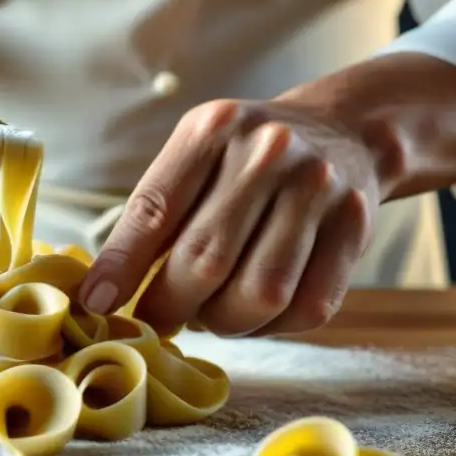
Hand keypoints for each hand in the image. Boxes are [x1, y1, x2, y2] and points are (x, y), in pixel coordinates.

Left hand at [79, 99, 385, 336]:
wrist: (345, 131)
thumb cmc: (246, 160)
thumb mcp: (194, 159)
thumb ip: (152, 217)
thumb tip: (102, 294)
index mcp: (213, 129)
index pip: (154, 209)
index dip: (122, 266)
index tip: (97, 305)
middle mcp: (269, 151)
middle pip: (206, 261)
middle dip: (171, 305)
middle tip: (158, 318)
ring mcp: (320, 188)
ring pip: (261, 293)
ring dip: (224, 320)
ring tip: (210, 310)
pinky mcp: (358, 227)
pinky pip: (306, 308)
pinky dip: (271, 325)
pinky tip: (254, 310)